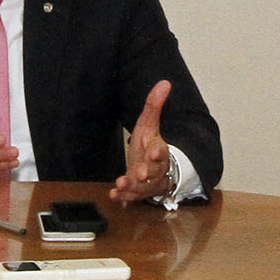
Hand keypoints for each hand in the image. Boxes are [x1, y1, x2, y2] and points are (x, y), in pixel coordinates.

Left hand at [109, 80, 177, 202]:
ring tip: (122, 184)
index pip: (161, 150)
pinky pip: (131, 197)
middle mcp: (154, 168)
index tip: (154, 152)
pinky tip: (114, 195)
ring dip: (133, 186)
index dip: (158, 152)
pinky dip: (123, 197)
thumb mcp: (149, 123)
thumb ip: (154, 105)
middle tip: (141, 174)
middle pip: (154, 171)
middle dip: (147, 172)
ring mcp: (146, 182)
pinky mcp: (137, 192)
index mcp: (158, 150)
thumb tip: (165, 83)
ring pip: (142, 186)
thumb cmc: (150, 145)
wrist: (155, 169)